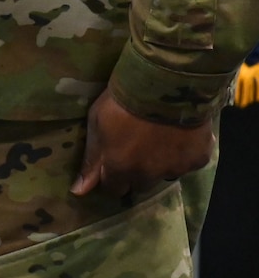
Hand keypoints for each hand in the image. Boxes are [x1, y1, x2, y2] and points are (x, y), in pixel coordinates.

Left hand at [72, 89, 214, 197]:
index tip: (113, 163)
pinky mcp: (199, 159)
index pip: (113, 188)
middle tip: (137, 149)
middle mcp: (149, 175)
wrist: (163, 85)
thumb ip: (91, 161)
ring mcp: (176, 168)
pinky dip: (183, 153)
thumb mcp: (97, 126)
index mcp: (121, 169)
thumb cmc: (121, 102)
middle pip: (140, 184)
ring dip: (160, 163)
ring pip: (165, 174)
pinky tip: (179, 134)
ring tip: (158, 140)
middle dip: (136, 172)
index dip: (111, 177)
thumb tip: (79, 191)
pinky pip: (189, 162)